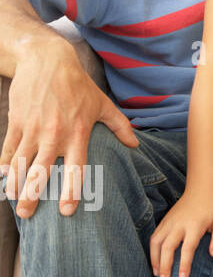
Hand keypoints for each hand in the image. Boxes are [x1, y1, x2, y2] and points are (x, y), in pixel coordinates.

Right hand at [1, 36, 136, 217]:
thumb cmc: (78, 85)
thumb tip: (135, 145)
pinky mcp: (16, 123)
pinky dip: (4, 165)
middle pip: (40, 172)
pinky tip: (2, 178)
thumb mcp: (103, 104)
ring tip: (13, 201)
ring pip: (20, 163)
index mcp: (77, 132)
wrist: (47, 61)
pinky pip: (8, 149)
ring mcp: (32, 129)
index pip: (76, 168)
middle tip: (28, 215)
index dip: (71, 191)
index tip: (67, 211)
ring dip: (15, 184)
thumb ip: (120, 126)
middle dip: (32, 196)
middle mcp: (54, 134)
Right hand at [150, 187, 212, 276]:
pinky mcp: (163, 222)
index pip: (188, 247)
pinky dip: (152, 251)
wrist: (201, 190)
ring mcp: (169, 222)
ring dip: (155, 260)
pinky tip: (155, 263)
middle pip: (168, 247)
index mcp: (195, 225)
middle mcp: (179, 224)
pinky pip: (154, 238)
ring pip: (156, 243)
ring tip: (157, 275)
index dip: (184, 263)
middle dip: (165, 265)